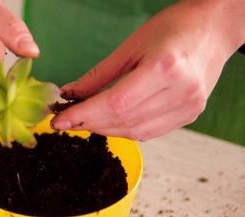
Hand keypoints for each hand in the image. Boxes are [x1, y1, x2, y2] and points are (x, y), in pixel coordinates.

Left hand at [50, 0, 244, 140]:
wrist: (213, 30)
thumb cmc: (173, 29)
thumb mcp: (131, 47)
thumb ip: (98, 76)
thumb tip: (69, 95)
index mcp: (164, 69)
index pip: (115, 103)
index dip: (83, 115)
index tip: (58, 120)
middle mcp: (180, 92)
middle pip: (123, 120)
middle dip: (89, 123)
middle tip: (65, 121)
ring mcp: (188, 107)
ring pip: (135, 132)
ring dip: (104, 129)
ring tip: (83, 122)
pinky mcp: (190, 115)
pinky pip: (150, 132)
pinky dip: (124, 130)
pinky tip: (108, 123)